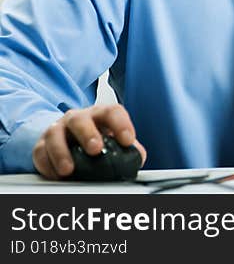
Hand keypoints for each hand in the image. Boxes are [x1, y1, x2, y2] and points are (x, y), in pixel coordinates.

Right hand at [32, 104, 146, 179]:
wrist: (70, 137)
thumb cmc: (98, 137)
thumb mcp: (115, 140)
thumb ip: (129, 147)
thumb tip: (138, 157)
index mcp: (100, 114)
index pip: (112, 112)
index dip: (121, 124)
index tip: (127, 141)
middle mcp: (78, 118)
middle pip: (80, 120)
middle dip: (87, 134)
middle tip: (95, 150)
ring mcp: (58, 129)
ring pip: (55, 134)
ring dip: (62, 152)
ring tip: (69, 170)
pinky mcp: (42, 144)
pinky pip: (40, 152)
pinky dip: (47, 165)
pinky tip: (57, 175)